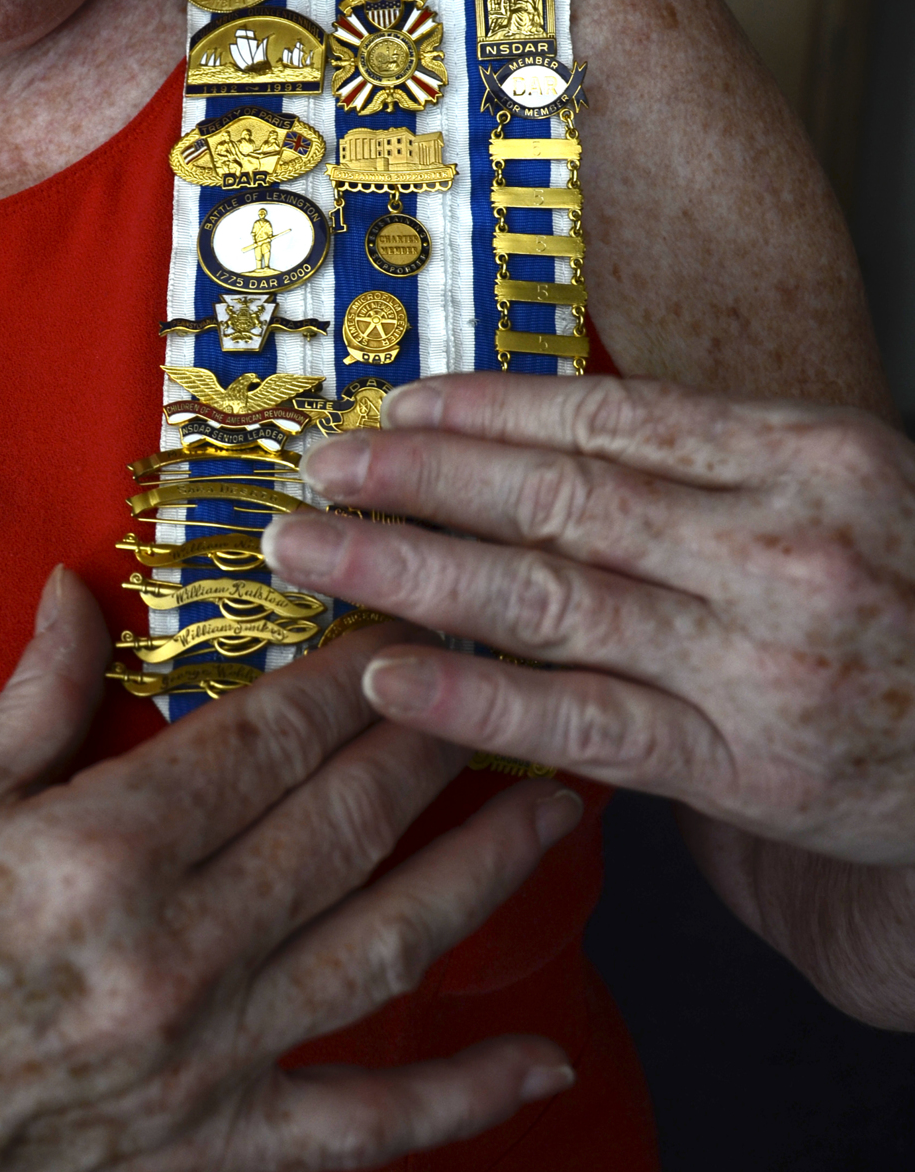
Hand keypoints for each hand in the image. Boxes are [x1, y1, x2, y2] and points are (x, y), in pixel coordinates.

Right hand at [0, 567, 581, 1171]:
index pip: (271, 736)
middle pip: (347, 823)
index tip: (421, 611)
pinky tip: (545, 1066)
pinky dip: (459, 1103)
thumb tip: (86, 585)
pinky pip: (356, 1127)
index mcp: (95, 852)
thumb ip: (40, 695)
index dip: (360, 668)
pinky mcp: (198, 1145)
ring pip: (385, 949)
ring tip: (563, 803)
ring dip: (485, 871)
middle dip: (442, 737)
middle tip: (514, 674)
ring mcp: (196, 1062)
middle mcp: (166, 956)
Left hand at [263, 374, 914, 866]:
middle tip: (317, 472)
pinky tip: (387, 675)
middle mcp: (781, 546)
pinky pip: (582, 725)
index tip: (391, 406)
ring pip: (549, 602)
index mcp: (806, 454)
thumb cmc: (904, 600)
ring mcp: (759, 660)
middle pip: (558, 497)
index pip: (607, 416)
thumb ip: (707, 464)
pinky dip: (476, 699)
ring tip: (316, 555)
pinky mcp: (742, 766)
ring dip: (411, 571)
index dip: (481, 408)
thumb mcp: (839, 489)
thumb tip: (534, 435)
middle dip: (417, 479)